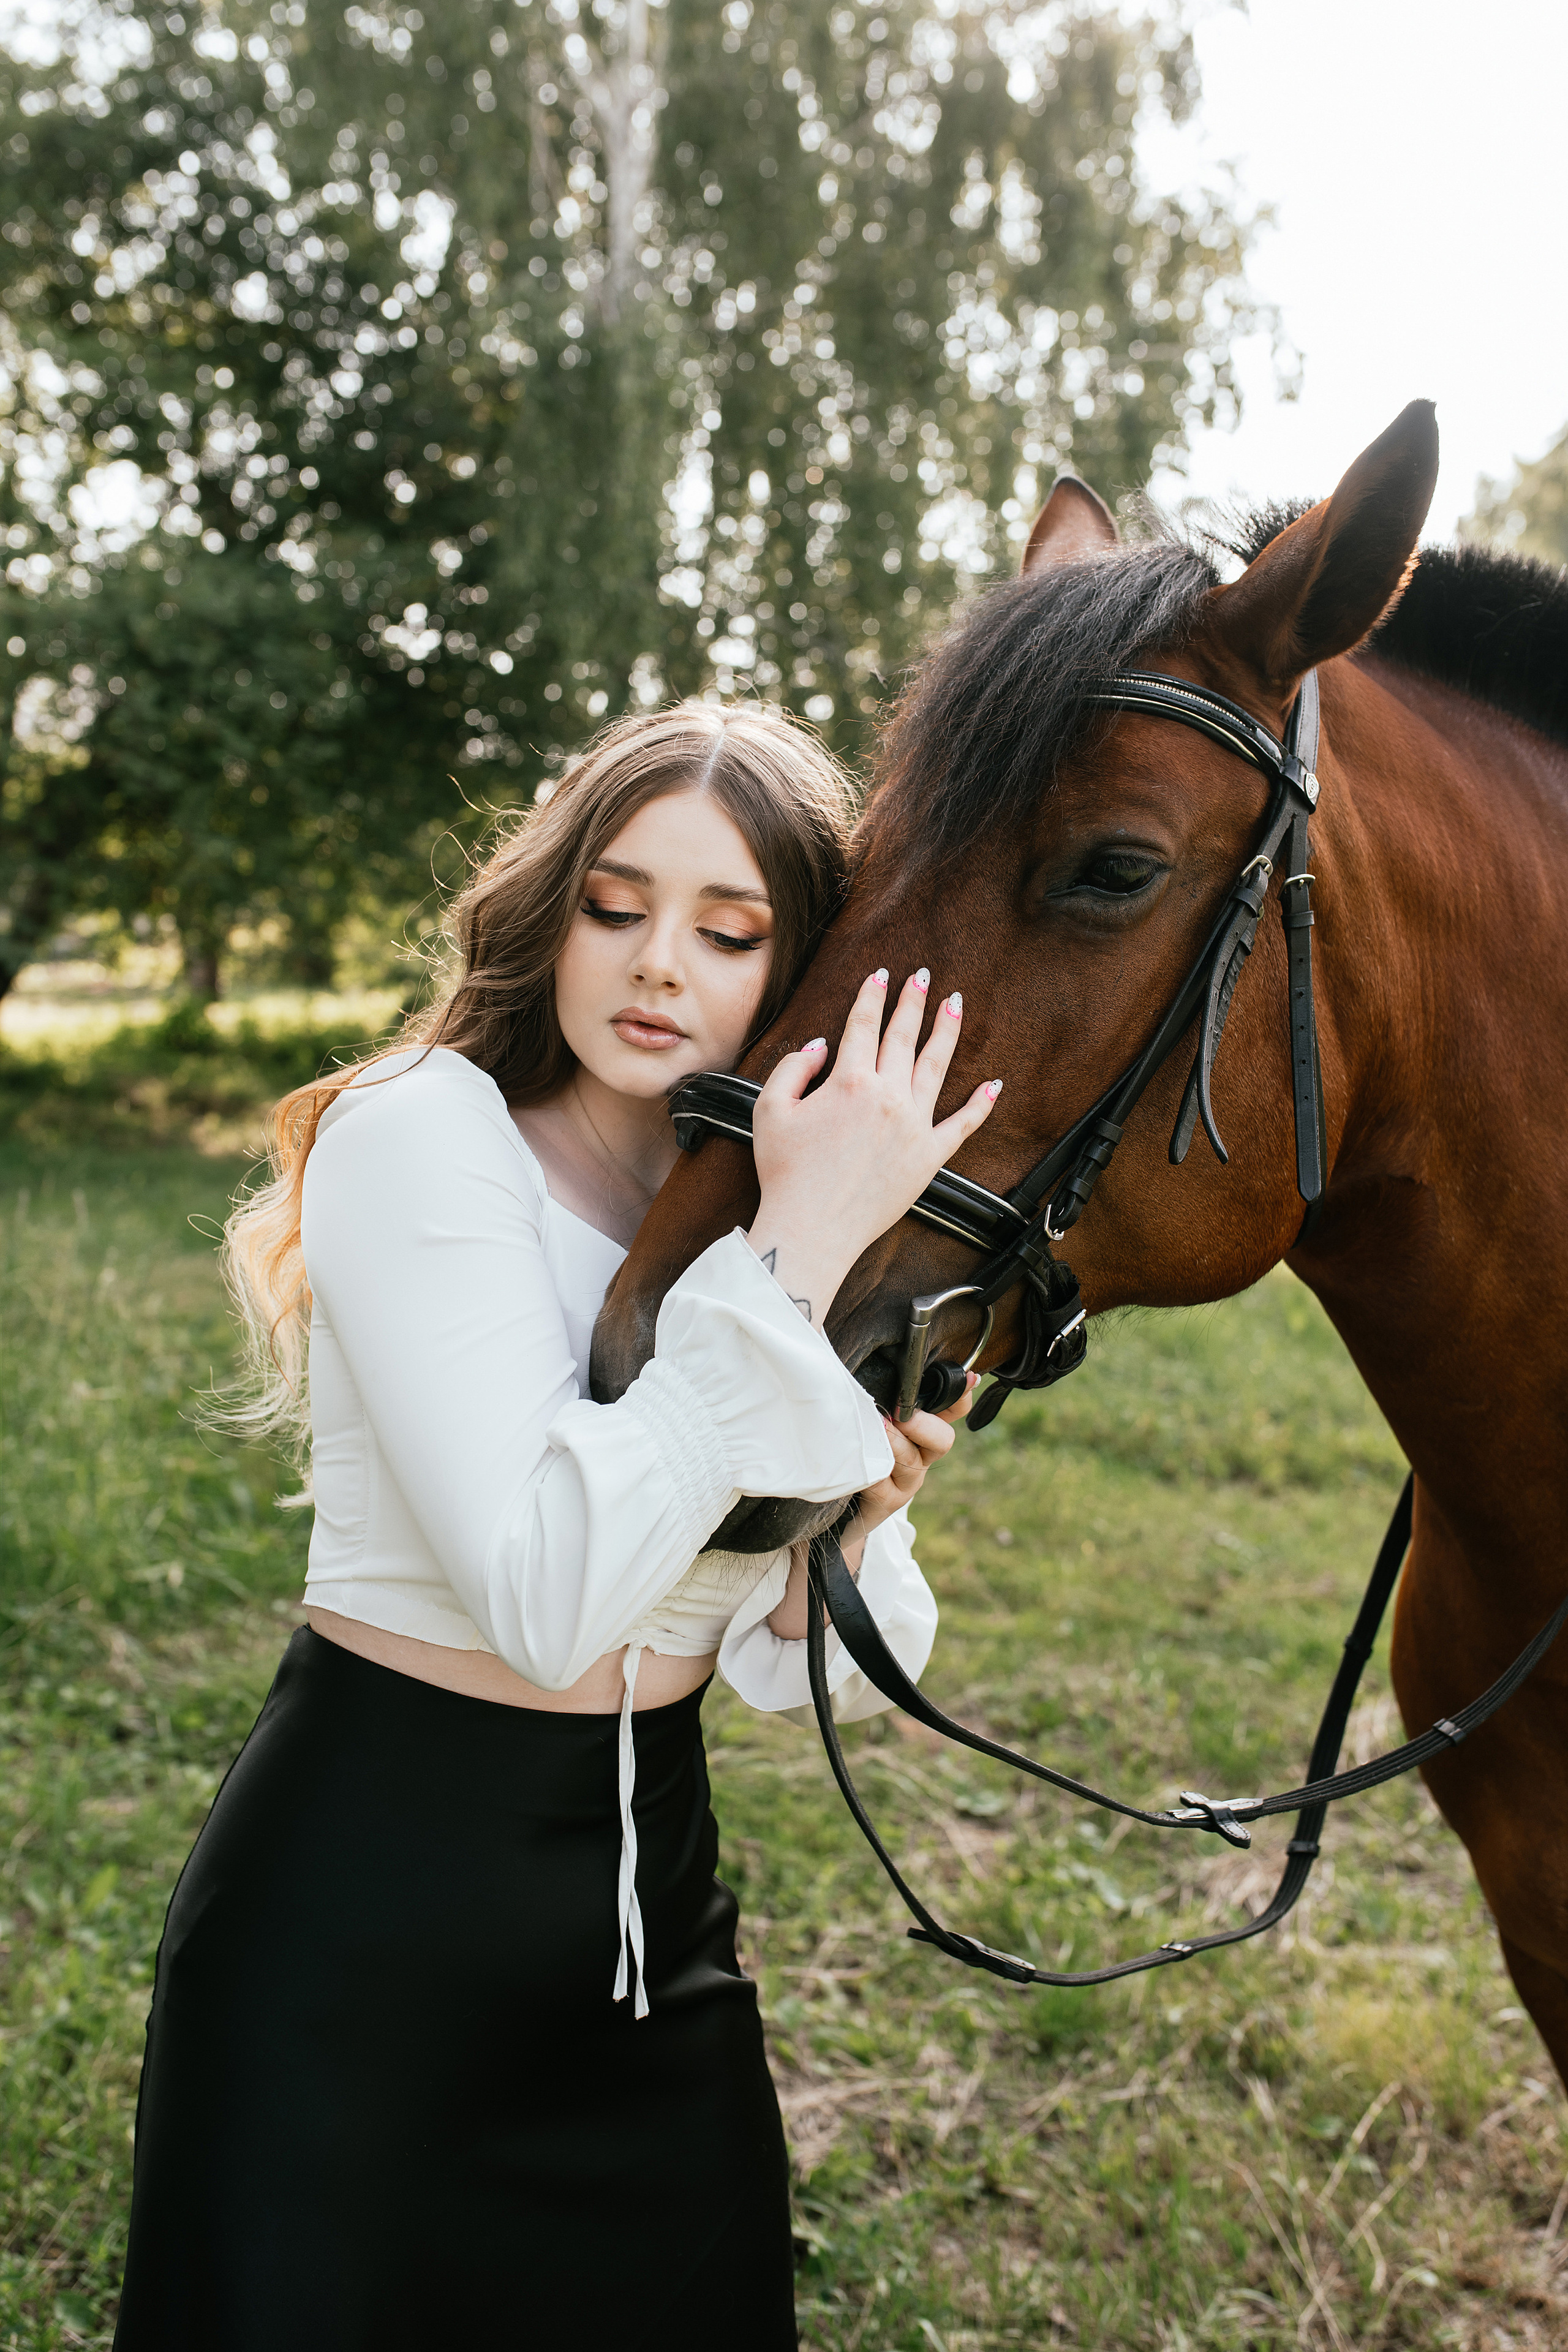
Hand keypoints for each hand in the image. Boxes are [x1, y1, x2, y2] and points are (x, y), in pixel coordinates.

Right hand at [745, 968, 1001, 1329]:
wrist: (811, 1230)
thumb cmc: (786, 1173)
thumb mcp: (770, 1110)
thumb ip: (793, 1068)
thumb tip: (820, 1046)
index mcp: (848, 1081)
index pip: (862, 1025)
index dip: (871, 996)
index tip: (881, 975)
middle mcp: (888, 1096)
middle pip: (903, 1037)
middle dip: (913, 1001)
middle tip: (922, 975)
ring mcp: (914, 1125)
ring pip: (937, 1067)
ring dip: (947, 1031)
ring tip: (956, 1003)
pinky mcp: (930, 1157)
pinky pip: (963, 1125)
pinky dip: (981, 1104)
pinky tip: (994, 1084)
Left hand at [765, 1376, 975, 1639]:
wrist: (823, 1504)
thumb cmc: (840, 1445)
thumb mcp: (853, 1409)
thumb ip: (860, 1379)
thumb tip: (831, 1330)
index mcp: (918, 1428)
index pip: (952, 1408)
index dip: (961, 1394)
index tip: (968, 1375)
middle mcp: (918, 1456)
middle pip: (942, 1439)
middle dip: (923, 1424)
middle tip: (900, 1414)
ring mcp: (904, 1483)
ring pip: (913, 1463)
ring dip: (895, 1445)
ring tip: (874, 1430)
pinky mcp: (883, 1506)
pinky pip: (885, 1490)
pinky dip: (873, 1474)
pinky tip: (858, 1466)